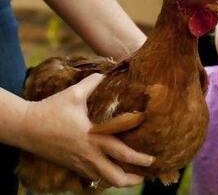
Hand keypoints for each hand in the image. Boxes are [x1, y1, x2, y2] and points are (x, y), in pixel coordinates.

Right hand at [19, 74, 153, 186]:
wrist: (26, 127)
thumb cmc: (51, 110)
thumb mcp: (73, 94)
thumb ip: (93, 83)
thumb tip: (106, 74)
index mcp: (93, 138)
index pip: (121, 153)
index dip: (139, 158)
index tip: (152, 159)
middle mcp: (88, 154)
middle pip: (114, 177)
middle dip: (133, 179)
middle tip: (145, 174)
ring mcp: (80, 163)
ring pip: (104, 180)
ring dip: (120, 181)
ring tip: (132, 176)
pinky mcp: (72, 166)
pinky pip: (93, 177)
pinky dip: (106, 177)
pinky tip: (112, 170)